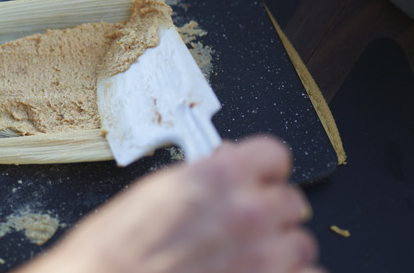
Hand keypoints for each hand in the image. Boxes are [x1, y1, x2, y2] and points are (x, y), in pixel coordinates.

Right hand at [20, 136, 321, 272]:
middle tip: (245, 226)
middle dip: (270, 211)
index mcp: (217, 177)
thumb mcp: (150, 196)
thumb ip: (199, 181)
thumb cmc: (111, 254)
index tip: (257, 178)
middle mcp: (248, 213)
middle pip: (292, 200)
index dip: (262, 168)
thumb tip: (220, 176)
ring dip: (280, 250)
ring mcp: (264, 258)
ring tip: (249, 259)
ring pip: (302, 243)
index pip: (273, 154)